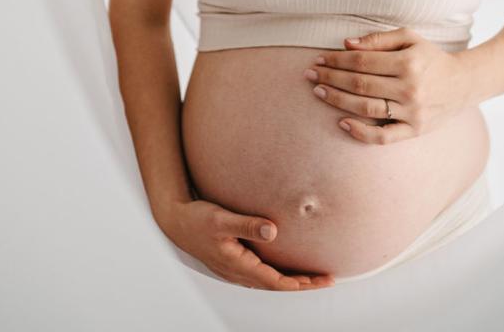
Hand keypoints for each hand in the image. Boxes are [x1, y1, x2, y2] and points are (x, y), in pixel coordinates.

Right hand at [157, 199, 335, 290]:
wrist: (174, 221)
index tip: (323, 280)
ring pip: (269, 280)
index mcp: (239, 265)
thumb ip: (247, 224)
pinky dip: (278, 273)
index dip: (302, 283)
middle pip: (277, 284)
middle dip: (303, 283)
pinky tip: (284, 265)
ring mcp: (236, 268)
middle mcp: (239, 271)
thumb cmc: (196, 219)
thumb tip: (273, 231)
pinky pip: (261, 273)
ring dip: (291, 279)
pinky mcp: (234, 260)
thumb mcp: (221, 218)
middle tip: (328, 279)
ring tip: (312, 275)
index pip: (277, 282)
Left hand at [303, 27, 477, 144]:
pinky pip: (383, 136)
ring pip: (366, 108)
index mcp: (408, 63)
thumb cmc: (431, 57)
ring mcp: (412, 112)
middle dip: (331, 78)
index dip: (336, 61)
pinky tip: (342, 123)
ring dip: (338, 100)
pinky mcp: (415, 130)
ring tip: (319, 92)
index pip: (362, 62)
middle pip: (360, 84)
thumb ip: (378, 39)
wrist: (464, 83)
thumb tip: (346, 44)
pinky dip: (361, 132)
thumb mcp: (410, 38)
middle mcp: (410, 88)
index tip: (319, 60)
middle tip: (311, 75)